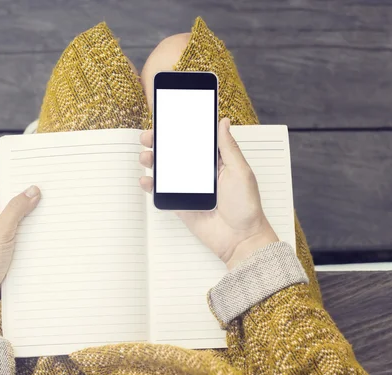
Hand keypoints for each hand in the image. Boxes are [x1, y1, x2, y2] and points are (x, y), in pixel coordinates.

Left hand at [0, 181, 40, 331]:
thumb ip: (17, 208)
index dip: (20, 177)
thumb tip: (33, 189)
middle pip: (14, 201)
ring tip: (55, 208)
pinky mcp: (8, 248)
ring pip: (21, 219)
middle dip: (32, 197)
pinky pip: (24, 234)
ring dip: (35, 216)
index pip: (3, 185)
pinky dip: (35, 231)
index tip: (41, 172)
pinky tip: (49, 229)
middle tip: (53, 190)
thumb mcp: (2, 230)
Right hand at [139, 118, 277, 270]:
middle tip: (149, 137)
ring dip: (153, 161)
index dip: (181, 128)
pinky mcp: (181, 204)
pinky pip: (163, 193)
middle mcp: (202, 172)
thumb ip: (228, 147)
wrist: (240, 239)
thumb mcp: (240, 171)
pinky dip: (152, 186)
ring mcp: (190, 188)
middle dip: (160, 142)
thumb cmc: (246, 206)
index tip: (167, 117)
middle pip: (177, 152)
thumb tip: (223, 122)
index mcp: (217, 161)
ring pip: (167, 170)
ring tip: (146, 157)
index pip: (196, 139)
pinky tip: (146, 180)